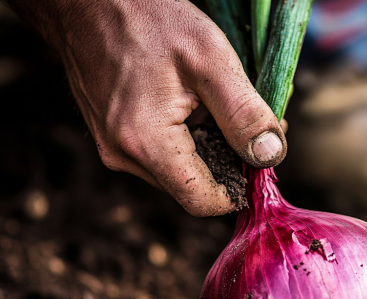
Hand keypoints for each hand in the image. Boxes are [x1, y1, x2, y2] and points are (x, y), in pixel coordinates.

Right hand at [7, 0, 286, 215]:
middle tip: (249, 127)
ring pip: (177, 173)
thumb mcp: (210, 59)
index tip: (258, 164)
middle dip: (226, 164)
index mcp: (146, 143)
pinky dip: (186, 142)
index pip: (201, 201)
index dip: (236, 191)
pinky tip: (194, 110)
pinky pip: (160, 157)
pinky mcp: (113, 140)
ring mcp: (114, 150)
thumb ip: (244, 113)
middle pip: (192, 188)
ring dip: (207, 151)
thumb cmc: (146, 18)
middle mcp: (124, 157)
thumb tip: (271, 155)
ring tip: (218, 111)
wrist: (87, 1)